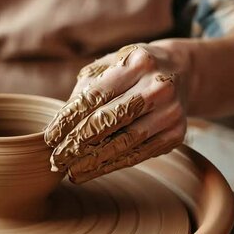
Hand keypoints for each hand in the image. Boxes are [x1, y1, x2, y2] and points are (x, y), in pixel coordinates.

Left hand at [44, 42, 190, 182]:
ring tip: (71, 172)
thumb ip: (87, 87)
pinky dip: (113, 165)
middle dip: (78, 142)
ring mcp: (171, 111)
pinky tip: (92, 171)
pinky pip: (139, 154)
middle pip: (111, 120)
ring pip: (126, 142)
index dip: (69, 119)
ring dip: (94, 160)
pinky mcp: (176, 133)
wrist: (184, 72)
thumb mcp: (111, 64)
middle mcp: (158, 86)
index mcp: (137, 61)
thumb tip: (61, 123)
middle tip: (56, 159)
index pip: (95, 96)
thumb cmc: (134, 70)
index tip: (49, 137)